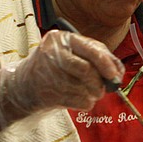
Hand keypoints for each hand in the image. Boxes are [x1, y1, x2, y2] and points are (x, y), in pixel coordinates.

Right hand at [0, 29, 124, 127]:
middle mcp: (52, 53)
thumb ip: (97, 56)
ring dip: (92, 94)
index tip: (115, 75)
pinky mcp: (47, 93)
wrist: (24, 84)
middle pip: (86, 70)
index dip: (106, 64)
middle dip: (99, 82)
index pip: (90, 50)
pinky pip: (78, 101)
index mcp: (61, 38)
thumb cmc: (55, 66)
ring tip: (90, 92)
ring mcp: (47, 73)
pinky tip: (79, 98)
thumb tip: (118, 72)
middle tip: (104, 88)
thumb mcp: (74, 52)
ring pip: (83, 88)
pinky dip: (85, 102)